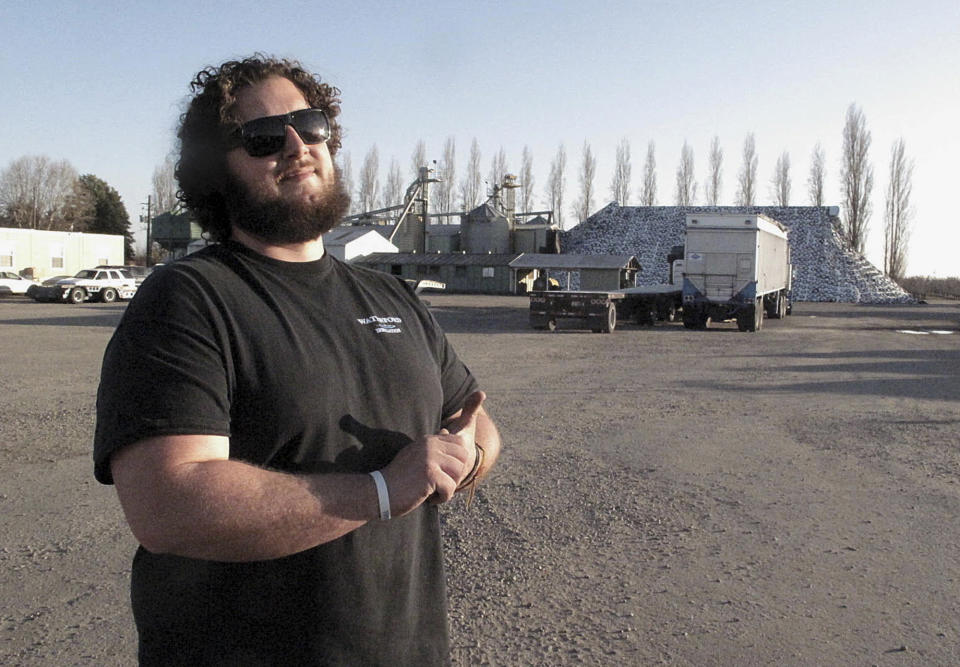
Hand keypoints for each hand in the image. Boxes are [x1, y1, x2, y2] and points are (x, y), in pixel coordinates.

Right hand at [377, 391, 486, 515]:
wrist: (379, 492)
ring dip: (449, 487)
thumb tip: (447, 431)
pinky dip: (442, 498)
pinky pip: (450, 488)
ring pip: (459, 472)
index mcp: (428, 440)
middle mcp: (430, 445)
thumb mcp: (415, 454)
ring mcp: (430, 458)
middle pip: (464, 456)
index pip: (460, 443)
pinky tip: (429, 499)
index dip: (458, 461)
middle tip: (442, 484)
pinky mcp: (430, 474)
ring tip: (434, 492)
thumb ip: (432, 445)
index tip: (445, 473)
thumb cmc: (399, 477)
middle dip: (456, 473)